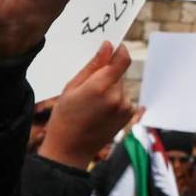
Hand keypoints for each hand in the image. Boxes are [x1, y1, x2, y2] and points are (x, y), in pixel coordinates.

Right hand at [41, 43, 136, 169]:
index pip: (122, 59)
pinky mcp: (129, 114)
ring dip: (111, 87)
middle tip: (89, 87)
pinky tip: (101, 110)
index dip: (119, 50)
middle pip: (119, 72)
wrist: (71, 149)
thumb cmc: (65, 116)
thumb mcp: (72, 87)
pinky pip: (124, 97)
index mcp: (100, 87)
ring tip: (93, 103)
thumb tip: (108, 46)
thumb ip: (93, 66)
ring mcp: (125, 107)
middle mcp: (117, 96)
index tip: (113, 47)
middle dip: (107, 73)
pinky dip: (115, 99)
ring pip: (121, 85)